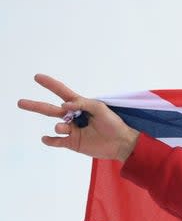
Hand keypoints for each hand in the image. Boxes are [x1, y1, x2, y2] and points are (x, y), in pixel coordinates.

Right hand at [18, 74, 139, 161]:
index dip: (50, 85)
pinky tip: (45, 138)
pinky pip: (57, 142)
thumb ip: (82, 103)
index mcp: (80, 105)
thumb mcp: (99, 108)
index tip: (37, 77)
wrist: (122, 143)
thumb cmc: (113, 123)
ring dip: (59, 126)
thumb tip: (64, 106)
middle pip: (51, 110)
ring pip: (57, 126)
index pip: (62, 92)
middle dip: (36, 106)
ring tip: (64, 127)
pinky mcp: (73, 143)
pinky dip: (50, 140)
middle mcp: (73, 117)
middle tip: (20, 102)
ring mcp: (72, 130)